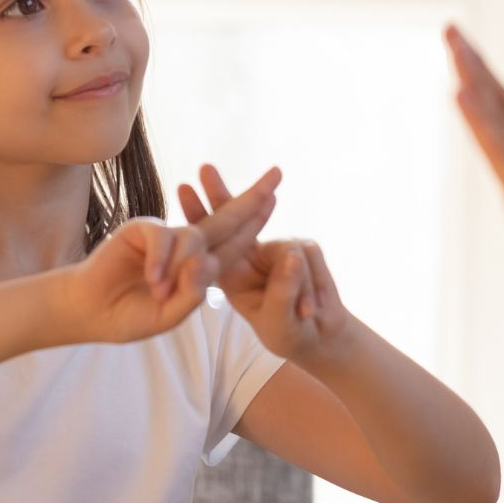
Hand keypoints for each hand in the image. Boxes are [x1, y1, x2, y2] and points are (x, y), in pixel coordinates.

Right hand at [56, 167, 281, 343]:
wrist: (90, 312)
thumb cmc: (131, 314)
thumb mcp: (170, 314)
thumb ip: (191, 294)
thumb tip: (204, 264)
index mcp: (201, 266)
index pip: (236, 242)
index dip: (256, 221)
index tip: (275, 198)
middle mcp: (188, 246)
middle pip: (227, 219)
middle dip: (253, 198)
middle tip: (278, 174)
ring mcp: (167, 236)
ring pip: (194, 238)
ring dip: (183, 266)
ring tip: (161, 291)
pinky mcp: (143, 229)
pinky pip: (163, 237)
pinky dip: (161, 259)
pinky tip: (152, 278)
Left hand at [178, 165, 350, 360]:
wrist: (320, 334)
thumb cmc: (288, 332)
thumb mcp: (278, 321)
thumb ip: (282, 290)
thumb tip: (291, 256)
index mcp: (234, 272)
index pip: (212, 241)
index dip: (199, 214)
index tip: (183, 188)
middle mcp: (252, 253)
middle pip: (233, 218)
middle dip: (220, 193)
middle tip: (203, 168)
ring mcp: (279, 248)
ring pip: (288, 251)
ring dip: (299, 288)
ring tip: (305, 313)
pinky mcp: (305, 248)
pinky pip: (309, 257)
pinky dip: (313, 289)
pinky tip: (312, 310)